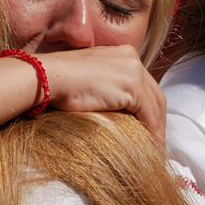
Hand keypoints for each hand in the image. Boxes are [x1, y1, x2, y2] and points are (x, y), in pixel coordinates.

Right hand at [38, 45, 165, 144]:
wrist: (47, 76)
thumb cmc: (56, 82)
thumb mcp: (85, 80)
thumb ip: (102, 87)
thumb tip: (108, 108)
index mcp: (121, 54)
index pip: (143, 84)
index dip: (147, 107)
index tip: (146, 127)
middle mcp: (131, 58)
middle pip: (154, 94)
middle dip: (157, 119)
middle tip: (155, 142)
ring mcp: (133, 71)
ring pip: (156, 105)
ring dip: (157, 129)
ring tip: (154, 150)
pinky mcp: (132, 86)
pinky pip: (150, 115)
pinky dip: (153, 133)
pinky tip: (150, 148)